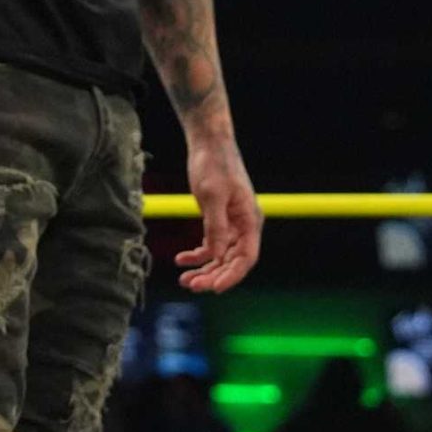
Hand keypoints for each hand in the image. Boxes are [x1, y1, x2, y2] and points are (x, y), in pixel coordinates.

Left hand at [176, 134, 261, 292]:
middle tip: (191, 285)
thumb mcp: (212, 195)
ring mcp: (232, 224)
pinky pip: (211, 245)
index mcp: (250, 220)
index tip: (215, 288)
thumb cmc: (214, 164)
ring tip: (184, 279)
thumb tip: (216, 254)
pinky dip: (197, 254)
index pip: (246, 257)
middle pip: (232, 261)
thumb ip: (215, 226)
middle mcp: (244, 225)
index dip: (232, 275)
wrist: (208, 143)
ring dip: (204, 269)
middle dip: (213, 275)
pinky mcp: (218, 220)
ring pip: (220, 256)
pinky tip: (181, 259)